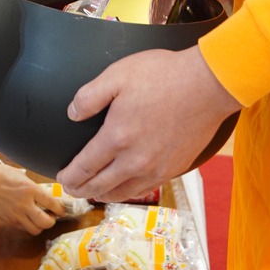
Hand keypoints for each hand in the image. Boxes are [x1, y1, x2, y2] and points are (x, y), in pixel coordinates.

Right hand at [0, 163, 60, 234]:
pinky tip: (28, 218)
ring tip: (40, 219)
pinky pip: (24, 228)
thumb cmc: (0, 175)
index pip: (53, 204)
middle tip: (52, 216)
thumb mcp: (21, 175)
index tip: (62, 210)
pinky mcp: (10, 221)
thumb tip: (42, 191)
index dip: (60, 209)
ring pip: (36, 229)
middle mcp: (26, 205)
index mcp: (31, 190)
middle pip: (46, 222)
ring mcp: (17, 215)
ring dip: (40, 226)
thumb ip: (32, 185)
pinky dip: (29, 226)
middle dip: (52, 221)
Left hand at [56, 47, 241, 202]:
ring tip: (94, 191)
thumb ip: (89, 96)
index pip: (84, 167)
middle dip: (81, 189)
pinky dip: (128, 192)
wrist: (208, 85)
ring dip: (103, 194)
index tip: (60, 177)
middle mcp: (135, 160)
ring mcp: (157, 168)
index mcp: (117, 138)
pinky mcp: (174, 168)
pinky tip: (125, 187)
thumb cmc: (164, 76)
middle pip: (100, 186)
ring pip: (123, 192)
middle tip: (70, 188)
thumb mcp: (118, 75)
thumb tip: (72, 114)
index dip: (69, 176)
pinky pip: (145, 189)